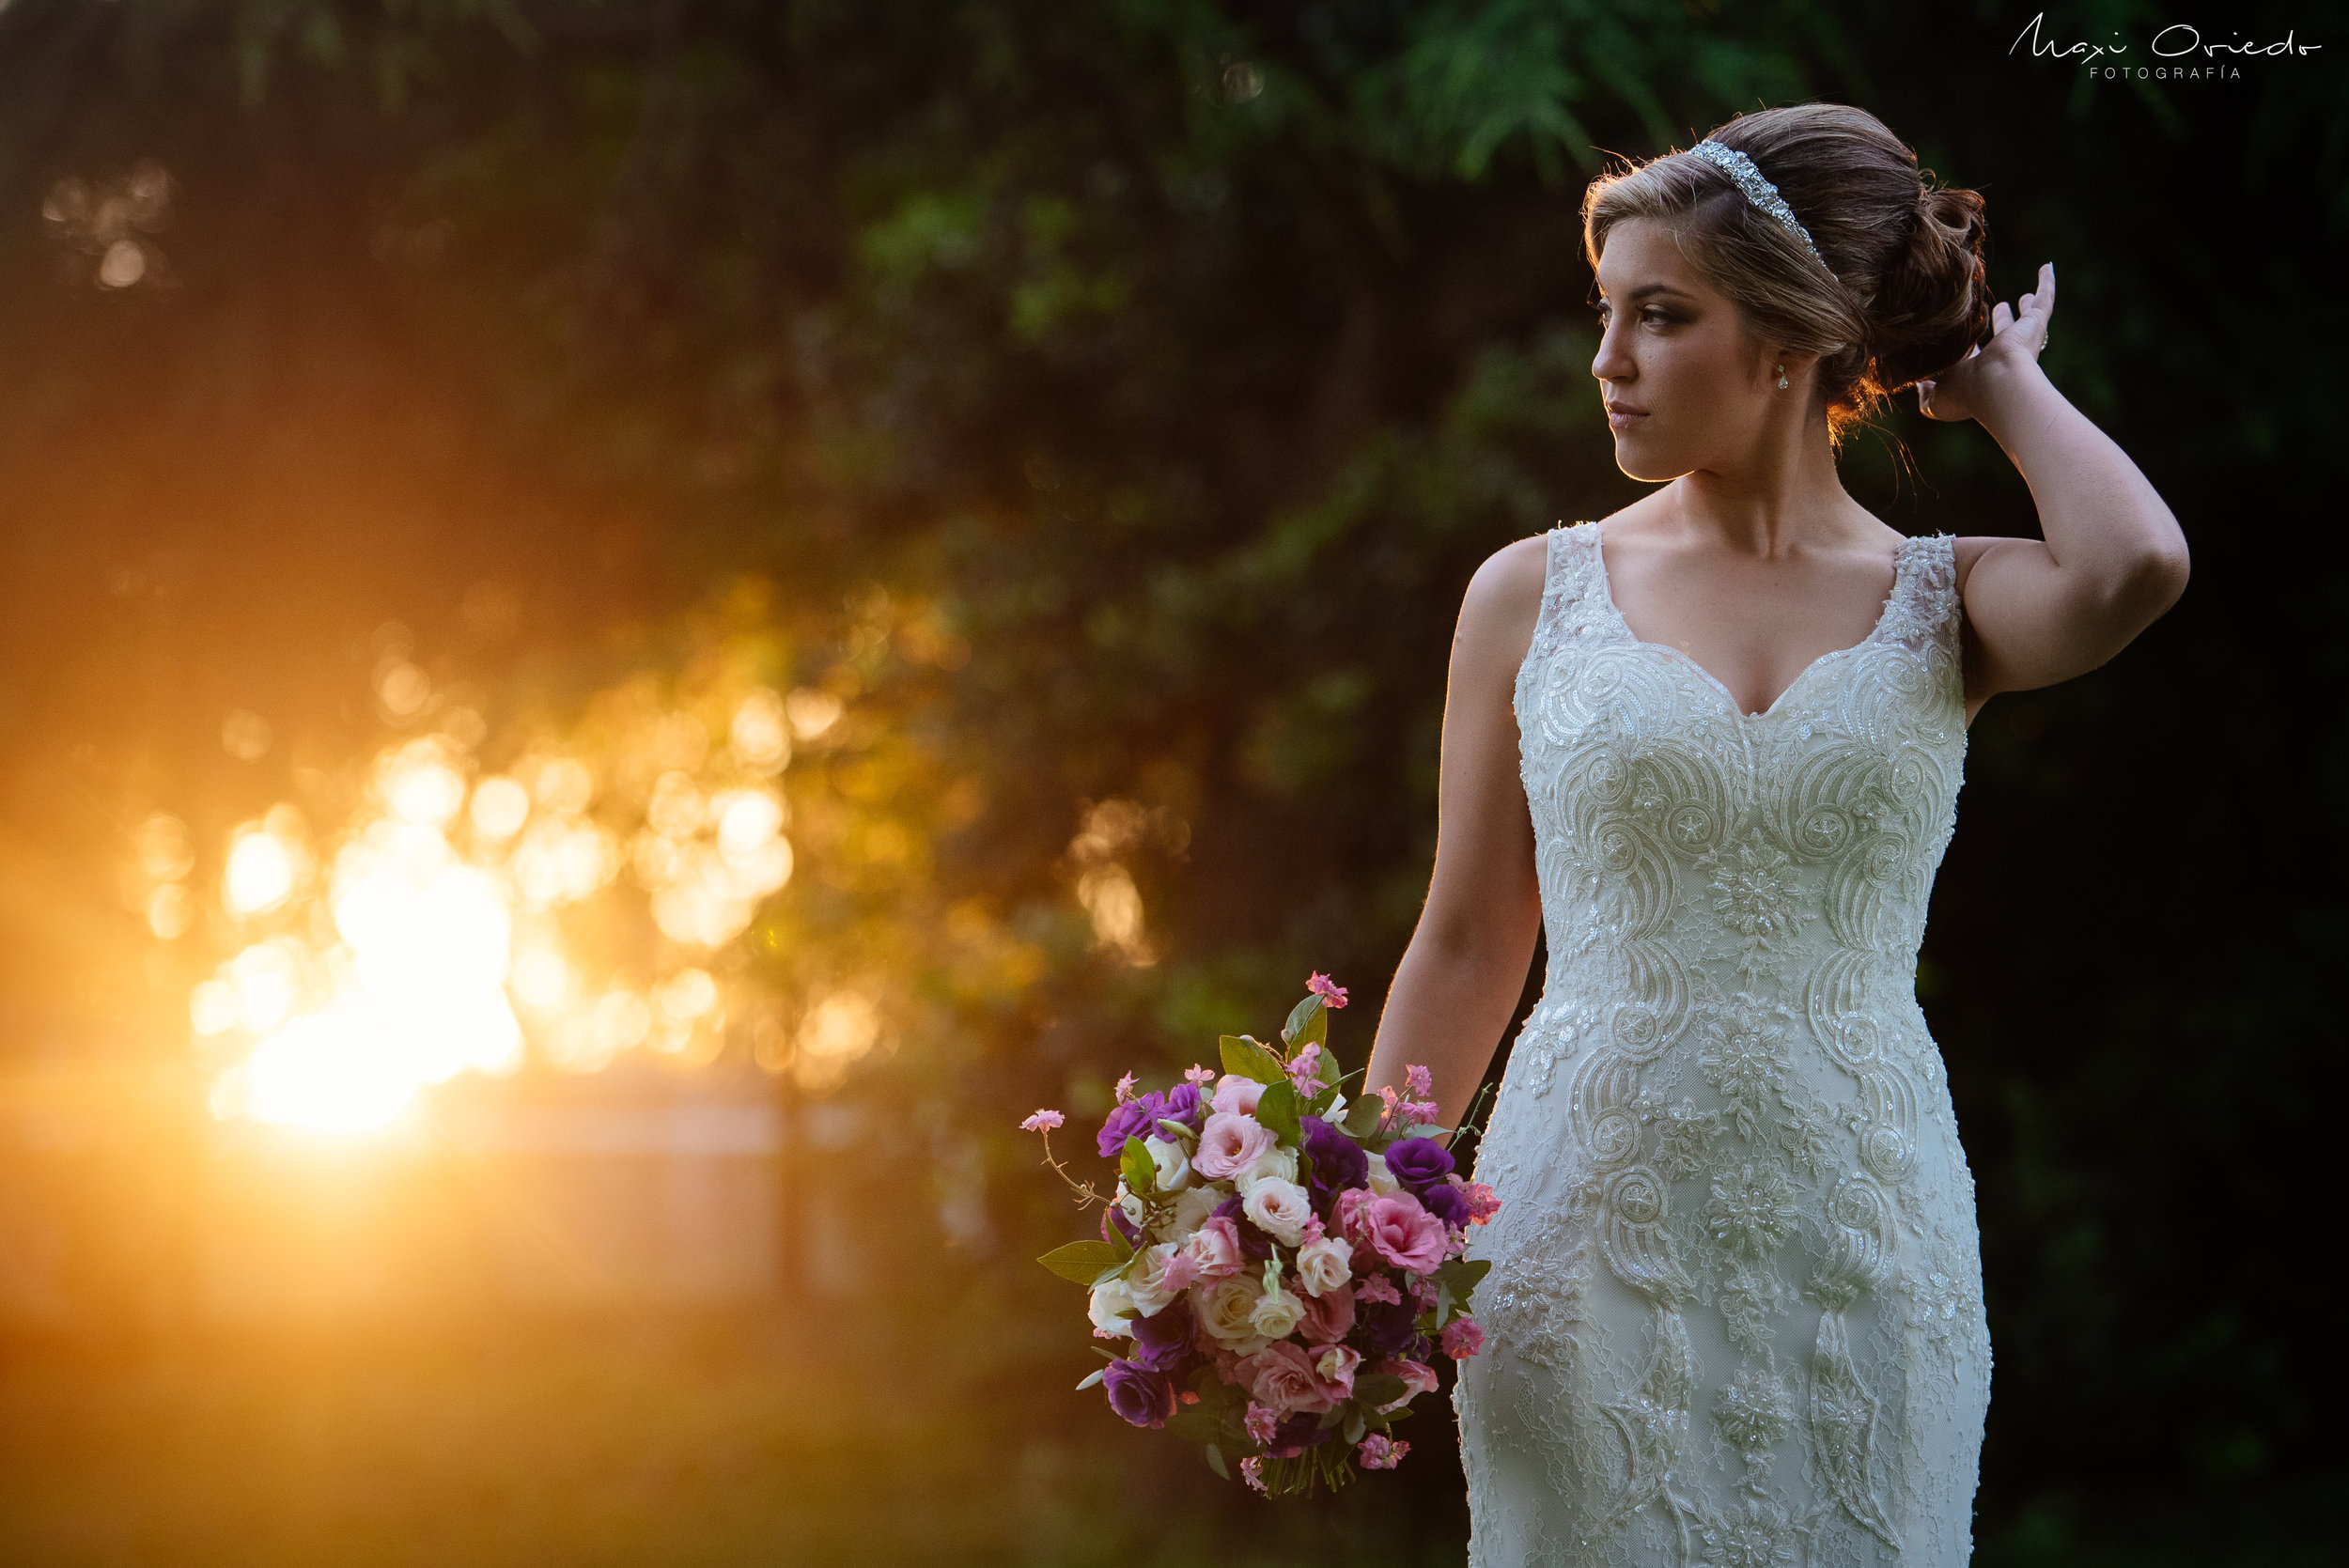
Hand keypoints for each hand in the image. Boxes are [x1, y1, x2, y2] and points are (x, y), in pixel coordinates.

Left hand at [1917, 261, 2053, 423]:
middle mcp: (2003, 354)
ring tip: (2024, 296)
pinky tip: (2047, 267)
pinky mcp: (2035, 324)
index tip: (1961, 336)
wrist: (1996, 386)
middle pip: (2003, 333)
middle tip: (1999, 308)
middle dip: (2002, 322)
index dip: (1968, 346)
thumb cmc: (1964, 392)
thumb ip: (1925, 391)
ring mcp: (2022, 339)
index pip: (1974, 354)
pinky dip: (2047, 282)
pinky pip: (2044, 298)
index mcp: (1978, 369)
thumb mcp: (1936, 397)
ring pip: (2026, 318)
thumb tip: (1918, 383)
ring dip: (2026, 306)